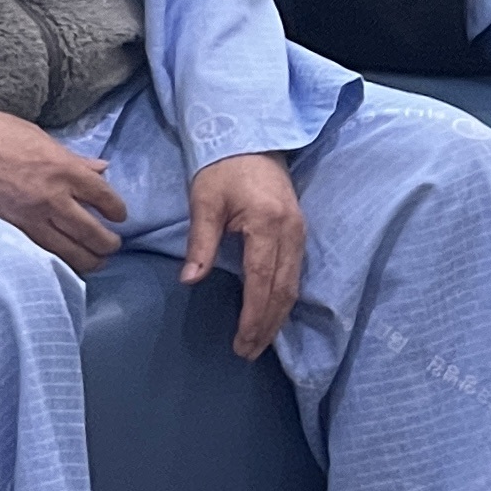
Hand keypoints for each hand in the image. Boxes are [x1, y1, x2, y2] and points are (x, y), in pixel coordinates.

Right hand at [0, 104, 127, 274]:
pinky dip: (56, 264)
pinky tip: (61, 263)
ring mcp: (26, 220)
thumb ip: (71, 158)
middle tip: (112, 245)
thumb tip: (100, 168)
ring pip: (70, 254)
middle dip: (108, 244)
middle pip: (94, 234)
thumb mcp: (35, 136)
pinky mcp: (4, 234)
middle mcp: (50, 198)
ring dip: (89, 260)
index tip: (119, 215)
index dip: (117, 210)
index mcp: (62, 168)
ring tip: (94, 260)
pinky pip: (39, 257)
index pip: (105, 197)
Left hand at [181, 152, 308, 360]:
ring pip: (293, 285)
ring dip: (277, 316)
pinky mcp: (299, 233)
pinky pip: (295, 274)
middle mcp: (291, 233)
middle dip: (267, 325)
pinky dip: (283, 299)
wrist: (252, 138)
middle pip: (283, 290)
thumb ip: (200, 242)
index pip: (262, 281)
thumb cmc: (223, 168)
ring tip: (259, 341)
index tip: (241, 342)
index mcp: (267, 224)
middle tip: (248, 352)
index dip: (253, 316)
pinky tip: (271, 313)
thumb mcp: (205, 202)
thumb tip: (190, 281)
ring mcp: (300, 233)